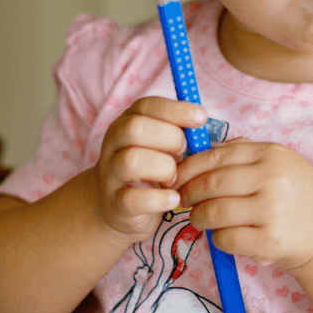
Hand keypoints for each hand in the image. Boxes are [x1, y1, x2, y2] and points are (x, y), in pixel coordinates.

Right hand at [94, 97, 206, 242]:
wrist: (114, 207)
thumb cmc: (147, 170)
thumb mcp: (158, 145)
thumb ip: (176, 131)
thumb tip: (201, 120)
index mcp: (125, 124)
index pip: (146, 106)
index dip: (175, 109)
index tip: (201, 117)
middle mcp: (113, 145)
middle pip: (134, 129)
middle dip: (170, 138)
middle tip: (183, 153)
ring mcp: (110, 174)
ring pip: (132, 161)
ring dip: (164, 169)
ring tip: (174, 179)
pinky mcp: (115, 203)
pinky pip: (133, 198)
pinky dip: (159, 199)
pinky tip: (173, 198)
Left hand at [175, 138, 312, 272]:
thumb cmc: (299, 198)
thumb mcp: (280, 164)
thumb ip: (244, 154)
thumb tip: (198, 151)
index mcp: (272, 154)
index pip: (217, 155)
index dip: (189, 168)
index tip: (176, 178)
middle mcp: (273, 178)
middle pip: (211, 184)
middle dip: (189, 194)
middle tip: (183, 201)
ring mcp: (272, 211)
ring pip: (214, 212)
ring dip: (199, 218)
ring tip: (200, 220)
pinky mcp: (270, 242)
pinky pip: (226, 239)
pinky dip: (217, 240)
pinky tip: (224, 237)